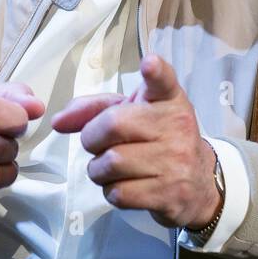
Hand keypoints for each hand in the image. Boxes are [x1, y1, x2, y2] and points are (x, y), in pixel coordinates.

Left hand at [51, 54, 219, 230]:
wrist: (199, 183)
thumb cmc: (157, 140)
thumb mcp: (133, 114)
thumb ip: (95, 109)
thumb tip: (58, 121)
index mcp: (168, 100)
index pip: (163, 82)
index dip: (155, 72)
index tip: (150, 64)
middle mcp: (176, 127)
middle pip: (112, 126)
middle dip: (92, 138)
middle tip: (100, 144)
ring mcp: (176, 162)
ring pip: (110, 163)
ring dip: (99, 170)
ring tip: (113, 167)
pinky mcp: (170, 194)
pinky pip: (118, 193)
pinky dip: (111, 191)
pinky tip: (126, 184)